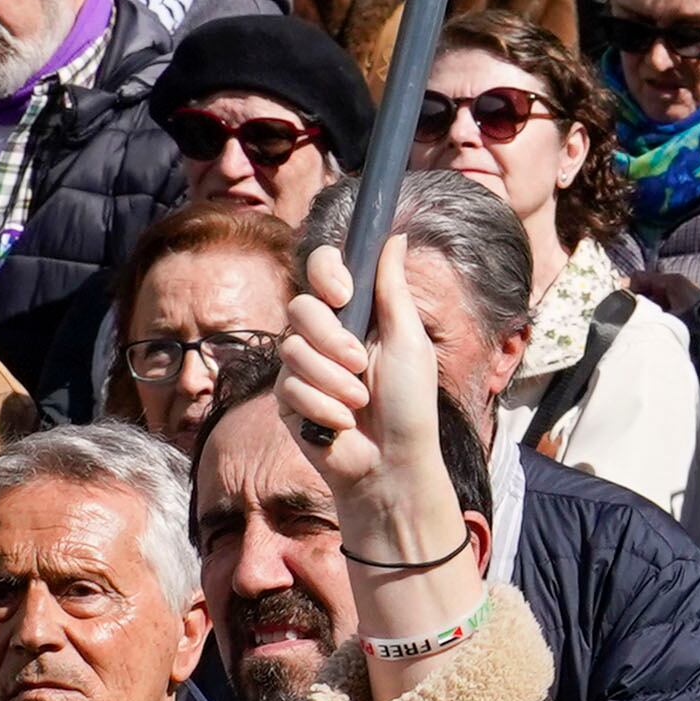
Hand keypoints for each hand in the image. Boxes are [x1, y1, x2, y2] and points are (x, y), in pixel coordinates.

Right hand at [276, 241, 465, 691]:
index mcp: (355, 316)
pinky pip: (289, 388)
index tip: (343, 291)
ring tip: (358, 404)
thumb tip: (398, 236)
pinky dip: (321, 408)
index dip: (325, 272)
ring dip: (332, 381)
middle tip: (361, 366)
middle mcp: (324, 337)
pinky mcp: (287, 402)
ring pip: (292, 349)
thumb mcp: (409, 341)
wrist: (392, 464)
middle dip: (331, 339)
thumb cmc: (411, 405)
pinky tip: (340, 425)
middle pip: (301, 307)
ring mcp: (302, 370)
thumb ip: (393, 289)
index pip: (322, 271)